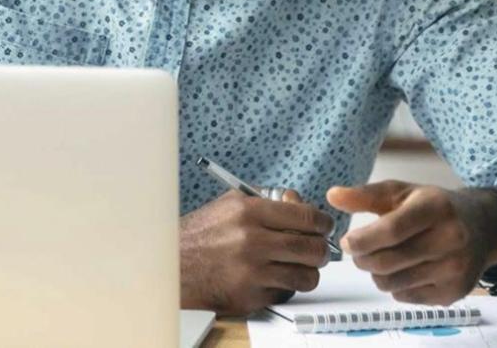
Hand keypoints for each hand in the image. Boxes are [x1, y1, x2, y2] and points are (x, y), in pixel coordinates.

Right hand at [180, 189, 333, 315]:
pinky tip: (274, 277)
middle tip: (318, 249)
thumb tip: (300, 203)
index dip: (323, 223)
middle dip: (321, 250)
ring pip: (306, 276)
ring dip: (308, 271)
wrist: (172, 265)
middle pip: (312, 248)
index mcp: (249, 212)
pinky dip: (285, 287)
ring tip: (300, 265)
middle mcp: (252, 241)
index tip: (324, 226)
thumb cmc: (203, 233)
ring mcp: (251, 272)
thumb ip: (268, 200)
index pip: (307, 217)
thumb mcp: (231, 203)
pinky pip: (285, 293)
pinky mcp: (249, 297)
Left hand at [327, 180, 496, 304]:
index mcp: (436, 208)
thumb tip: (332, 196)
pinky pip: (405, 297)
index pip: (391, 230)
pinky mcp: (453, 293)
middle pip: (387, 262)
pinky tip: (405, 269)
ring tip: (383, 258)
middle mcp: (451, 239)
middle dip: (362, 259)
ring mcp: (454, 269)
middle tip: (358, 251)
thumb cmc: (435, 207)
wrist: (483, 227)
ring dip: (377, 273)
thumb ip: (366, 195)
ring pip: (391, 283)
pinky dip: (395, 285)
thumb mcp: (403, 192)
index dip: (362, 240)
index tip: (346, 241)